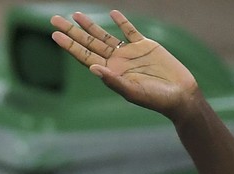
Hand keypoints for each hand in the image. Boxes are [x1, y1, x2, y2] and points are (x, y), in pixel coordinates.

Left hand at [51, 10, 200, 118]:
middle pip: (89, 43)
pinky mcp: (145, 45)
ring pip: (104, 35)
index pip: (84, 56)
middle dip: (72, 31)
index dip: (70, 45)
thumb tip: (93, 68)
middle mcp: (116, 62)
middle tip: (54, 19)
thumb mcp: (132, 92)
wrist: (180, 95)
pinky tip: (112, 13)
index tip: (55, 35)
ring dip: (90, 25)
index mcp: (110, 73)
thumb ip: (113, 81)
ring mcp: (129, 53)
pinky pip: (130, 31)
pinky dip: (121, 22)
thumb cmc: (155, 99)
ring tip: (75, 15)